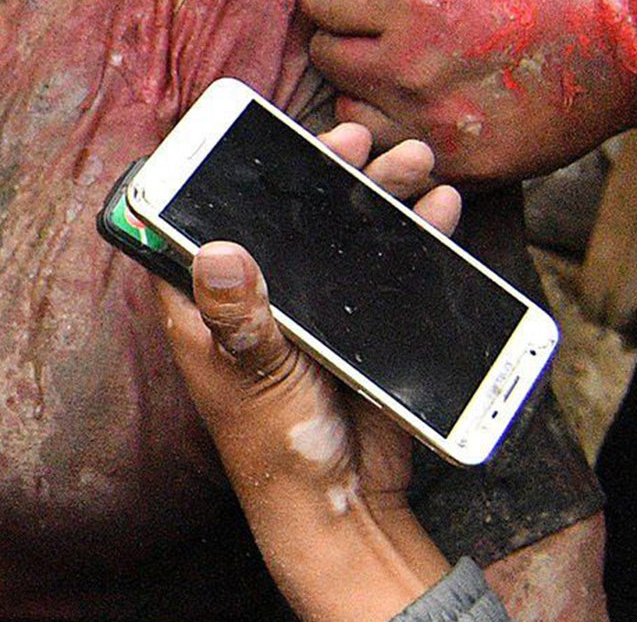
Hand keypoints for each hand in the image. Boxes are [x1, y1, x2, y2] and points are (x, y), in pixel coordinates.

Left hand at [158, 126, 458, 621]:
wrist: (342, 506)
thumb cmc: (275, 447)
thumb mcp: (253, 376)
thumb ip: (238, 317)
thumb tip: (214, 250)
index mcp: (203, 297)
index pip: (198, 213)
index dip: (222, 167)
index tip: (259, 131)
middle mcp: (253, 288)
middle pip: (282, 208)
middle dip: (321, 168)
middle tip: (359, 136)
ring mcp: (307, 300)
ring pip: (336, 226)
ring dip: (374, 190)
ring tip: (412, 160)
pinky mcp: (356, 320)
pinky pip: (381, 260)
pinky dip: (411, 230)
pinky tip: (439, 205)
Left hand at [302, 0, 636, 187]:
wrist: (617, 37)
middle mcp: (410, 63)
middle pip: (325, 56)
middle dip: (351, 41)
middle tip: (395, 34)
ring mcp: (431, 120)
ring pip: (348, 112)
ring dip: (367, 95)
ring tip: (412, 75)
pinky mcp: (456, 164)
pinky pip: (390, 155)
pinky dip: (400, 136)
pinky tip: (430, 110)